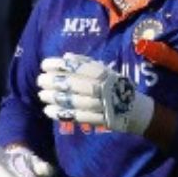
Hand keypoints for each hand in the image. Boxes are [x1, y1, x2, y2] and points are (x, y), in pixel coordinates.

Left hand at [37, 53, 153, 133]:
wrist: (137, 111)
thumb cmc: (118, 88)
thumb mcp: (107, 72)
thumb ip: (88, 64)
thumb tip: (67, 57)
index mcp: (105, 73)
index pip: (79, 67)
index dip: (60, 65)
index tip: (45, 65)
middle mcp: (105, 88)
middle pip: (75, 84)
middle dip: (54, 82)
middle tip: (40, 81)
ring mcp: (103, 104)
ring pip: (75, 101)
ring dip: (55, 98)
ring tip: (41, 95)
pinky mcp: (101, 119)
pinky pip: (79, 116)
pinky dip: (62, 114)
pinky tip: (48, 111)